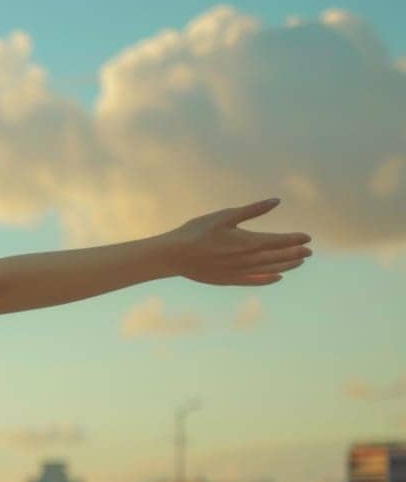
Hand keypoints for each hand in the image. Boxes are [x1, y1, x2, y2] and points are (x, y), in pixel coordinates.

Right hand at [162, 198, 311, 285]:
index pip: (278, 241)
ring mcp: (238, 272)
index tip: (307, 237)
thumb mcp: (224, 216)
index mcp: (247, 242)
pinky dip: (268, 279)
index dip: (295, 239)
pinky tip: (277, 277)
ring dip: (286, 266)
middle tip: (309, 251)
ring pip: (270, 270)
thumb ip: (252, 210)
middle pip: (278, 257)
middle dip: (295, 253)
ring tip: (299, 262)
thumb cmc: (197, 231)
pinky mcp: (229, 280)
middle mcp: (247, 260)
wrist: (173, 255)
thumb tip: (276, 201)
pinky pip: (255, 281)